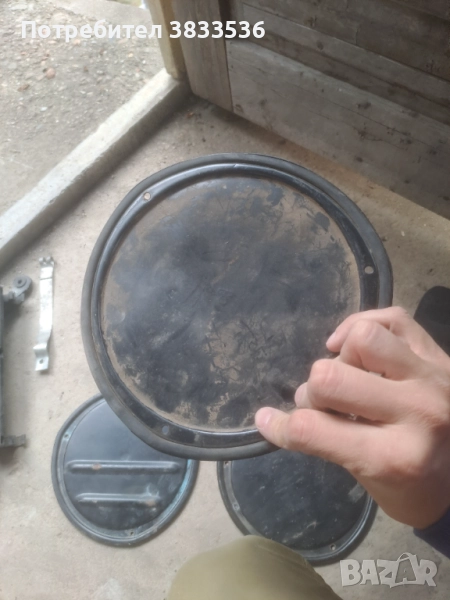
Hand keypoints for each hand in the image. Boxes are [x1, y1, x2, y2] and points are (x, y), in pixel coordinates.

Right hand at [255, 307, 449, 528]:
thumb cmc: (412, 486)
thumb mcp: (365, 477)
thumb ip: (324, 440)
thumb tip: (272, 416)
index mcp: (395, 456)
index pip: (313, 430)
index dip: (280, 426)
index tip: (268, 422)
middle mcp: (419, 411)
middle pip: (330, 377)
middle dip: (312, 393)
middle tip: (322, 405)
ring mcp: (433, 377)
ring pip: (362, 338)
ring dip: (341, 356)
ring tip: (348, 374)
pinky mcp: (438, 354)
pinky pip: (392, 317)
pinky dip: (361, 325)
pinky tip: (353, 345)